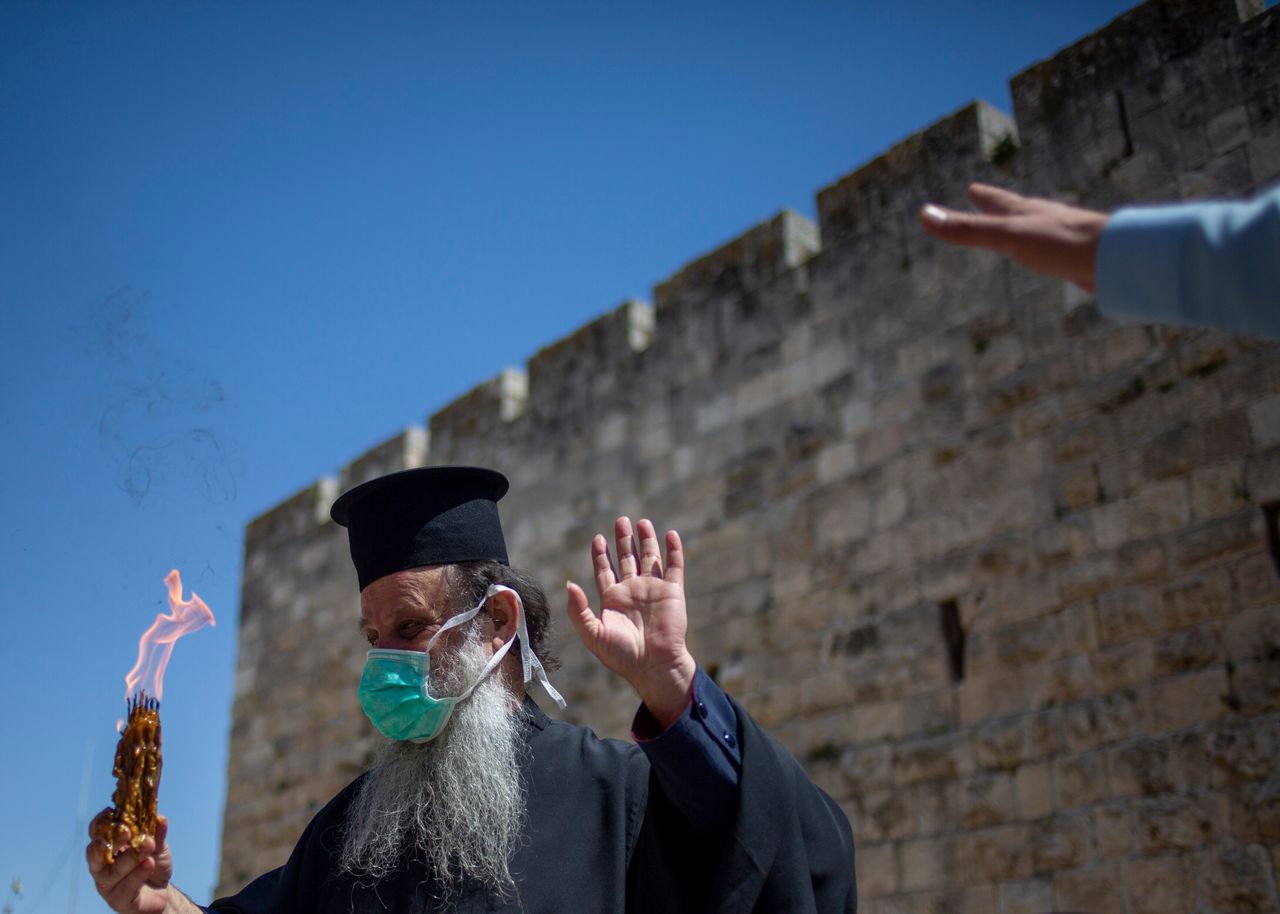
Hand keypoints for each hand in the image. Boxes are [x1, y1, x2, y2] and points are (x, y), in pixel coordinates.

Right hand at [85, 812, 186, 913]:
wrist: (161, 892)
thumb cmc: (152, 864)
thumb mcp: (158, 845)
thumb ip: (157, 833)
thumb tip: (160, 818)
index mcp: (108, 848)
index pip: (97, 833)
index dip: (102, 822)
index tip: (113, 811)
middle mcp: (101, 867)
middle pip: (95, 853)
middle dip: (110, 841)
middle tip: (126, 831)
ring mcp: (107, 886)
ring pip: (111, 872)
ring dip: (130, 857)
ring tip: (148, 845)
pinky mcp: (118, 902)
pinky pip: (125, 888)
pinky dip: (137, 875)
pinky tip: (148, 864)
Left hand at [567, 517, 695, 727]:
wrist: (653, 666)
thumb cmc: (621, 655)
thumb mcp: (593, 634)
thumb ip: (579, 610)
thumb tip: (569, 585)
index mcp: (613, 599)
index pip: (605, 570)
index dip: (601, 554)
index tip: (598, 538)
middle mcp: (632, 591)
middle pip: (627, 558)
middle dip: (624, 540)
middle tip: (621, 521)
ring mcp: (653, 589)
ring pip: (649, 557)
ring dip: (646, 540)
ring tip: (642, 522)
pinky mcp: (672, 591)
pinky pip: (673, 566)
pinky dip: (672, 550)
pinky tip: (669, 534)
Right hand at [920, 183, 1109, 291]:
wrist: (1115, 258)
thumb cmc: (1061, 243)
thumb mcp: (1007, 236)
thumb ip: (968, 229)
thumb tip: (924, 215)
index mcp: (1027, 213)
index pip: (999, 201)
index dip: (984, 197)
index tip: (973, 188)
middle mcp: (1045, 220)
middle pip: (1018, 209)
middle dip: (1001, 206)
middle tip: (988, 199)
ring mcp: (1064, 237)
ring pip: (1038, 228)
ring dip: (1024, 225)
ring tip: (1020, 227)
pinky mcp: (1079, 257)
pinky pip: (1055, 249)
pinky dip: (1044, 248)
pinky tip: (1052, 256)